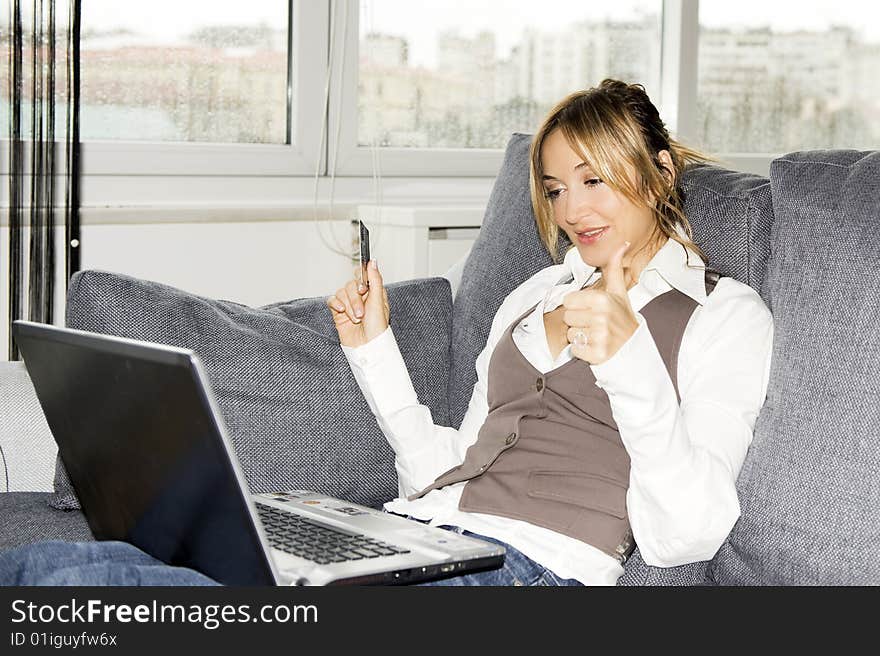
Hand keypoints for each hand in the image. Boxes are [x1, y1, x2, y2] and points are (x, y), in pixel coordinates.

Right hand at [326, 260, 389, 347]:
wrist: (366, 346)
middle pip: (351, 285)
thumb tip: (373, 261)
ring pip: (342, 292)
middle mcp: (361, 297)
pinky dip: (336, 305)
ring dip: (348, 306)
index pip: (363, 275)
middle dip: (355, 300)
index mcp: (374, 292)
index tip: (363, 289)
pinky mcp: (338, 312)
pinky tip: (342, 312)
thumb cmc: (377, 328)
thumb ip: (375, 280)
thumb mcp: (378, 302)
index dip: (361, 280)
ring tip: (355, 319)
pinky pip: (332, 300)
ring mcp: (349, 304)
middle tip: (361, 313)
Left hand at [562, 241, 639, 364]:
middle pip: (567, 317)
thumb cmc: (622, 317)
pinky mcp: (597, 354)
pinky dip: (582, 351)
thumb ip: (614, 268)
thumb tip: (621, 244)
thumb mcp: (619, 292)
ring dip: (580, 336)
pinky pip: (575, 350)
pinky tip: (595, 346)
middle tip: (595, 323)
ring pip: (570, 334)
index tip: (592, 310)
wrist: (635, 347)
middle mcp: (601, 317)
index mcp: (602, 299)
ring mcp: (599, 336)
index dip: (578, 306)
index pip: (568, 301)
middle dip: (578, 321)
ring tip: (596, 335)